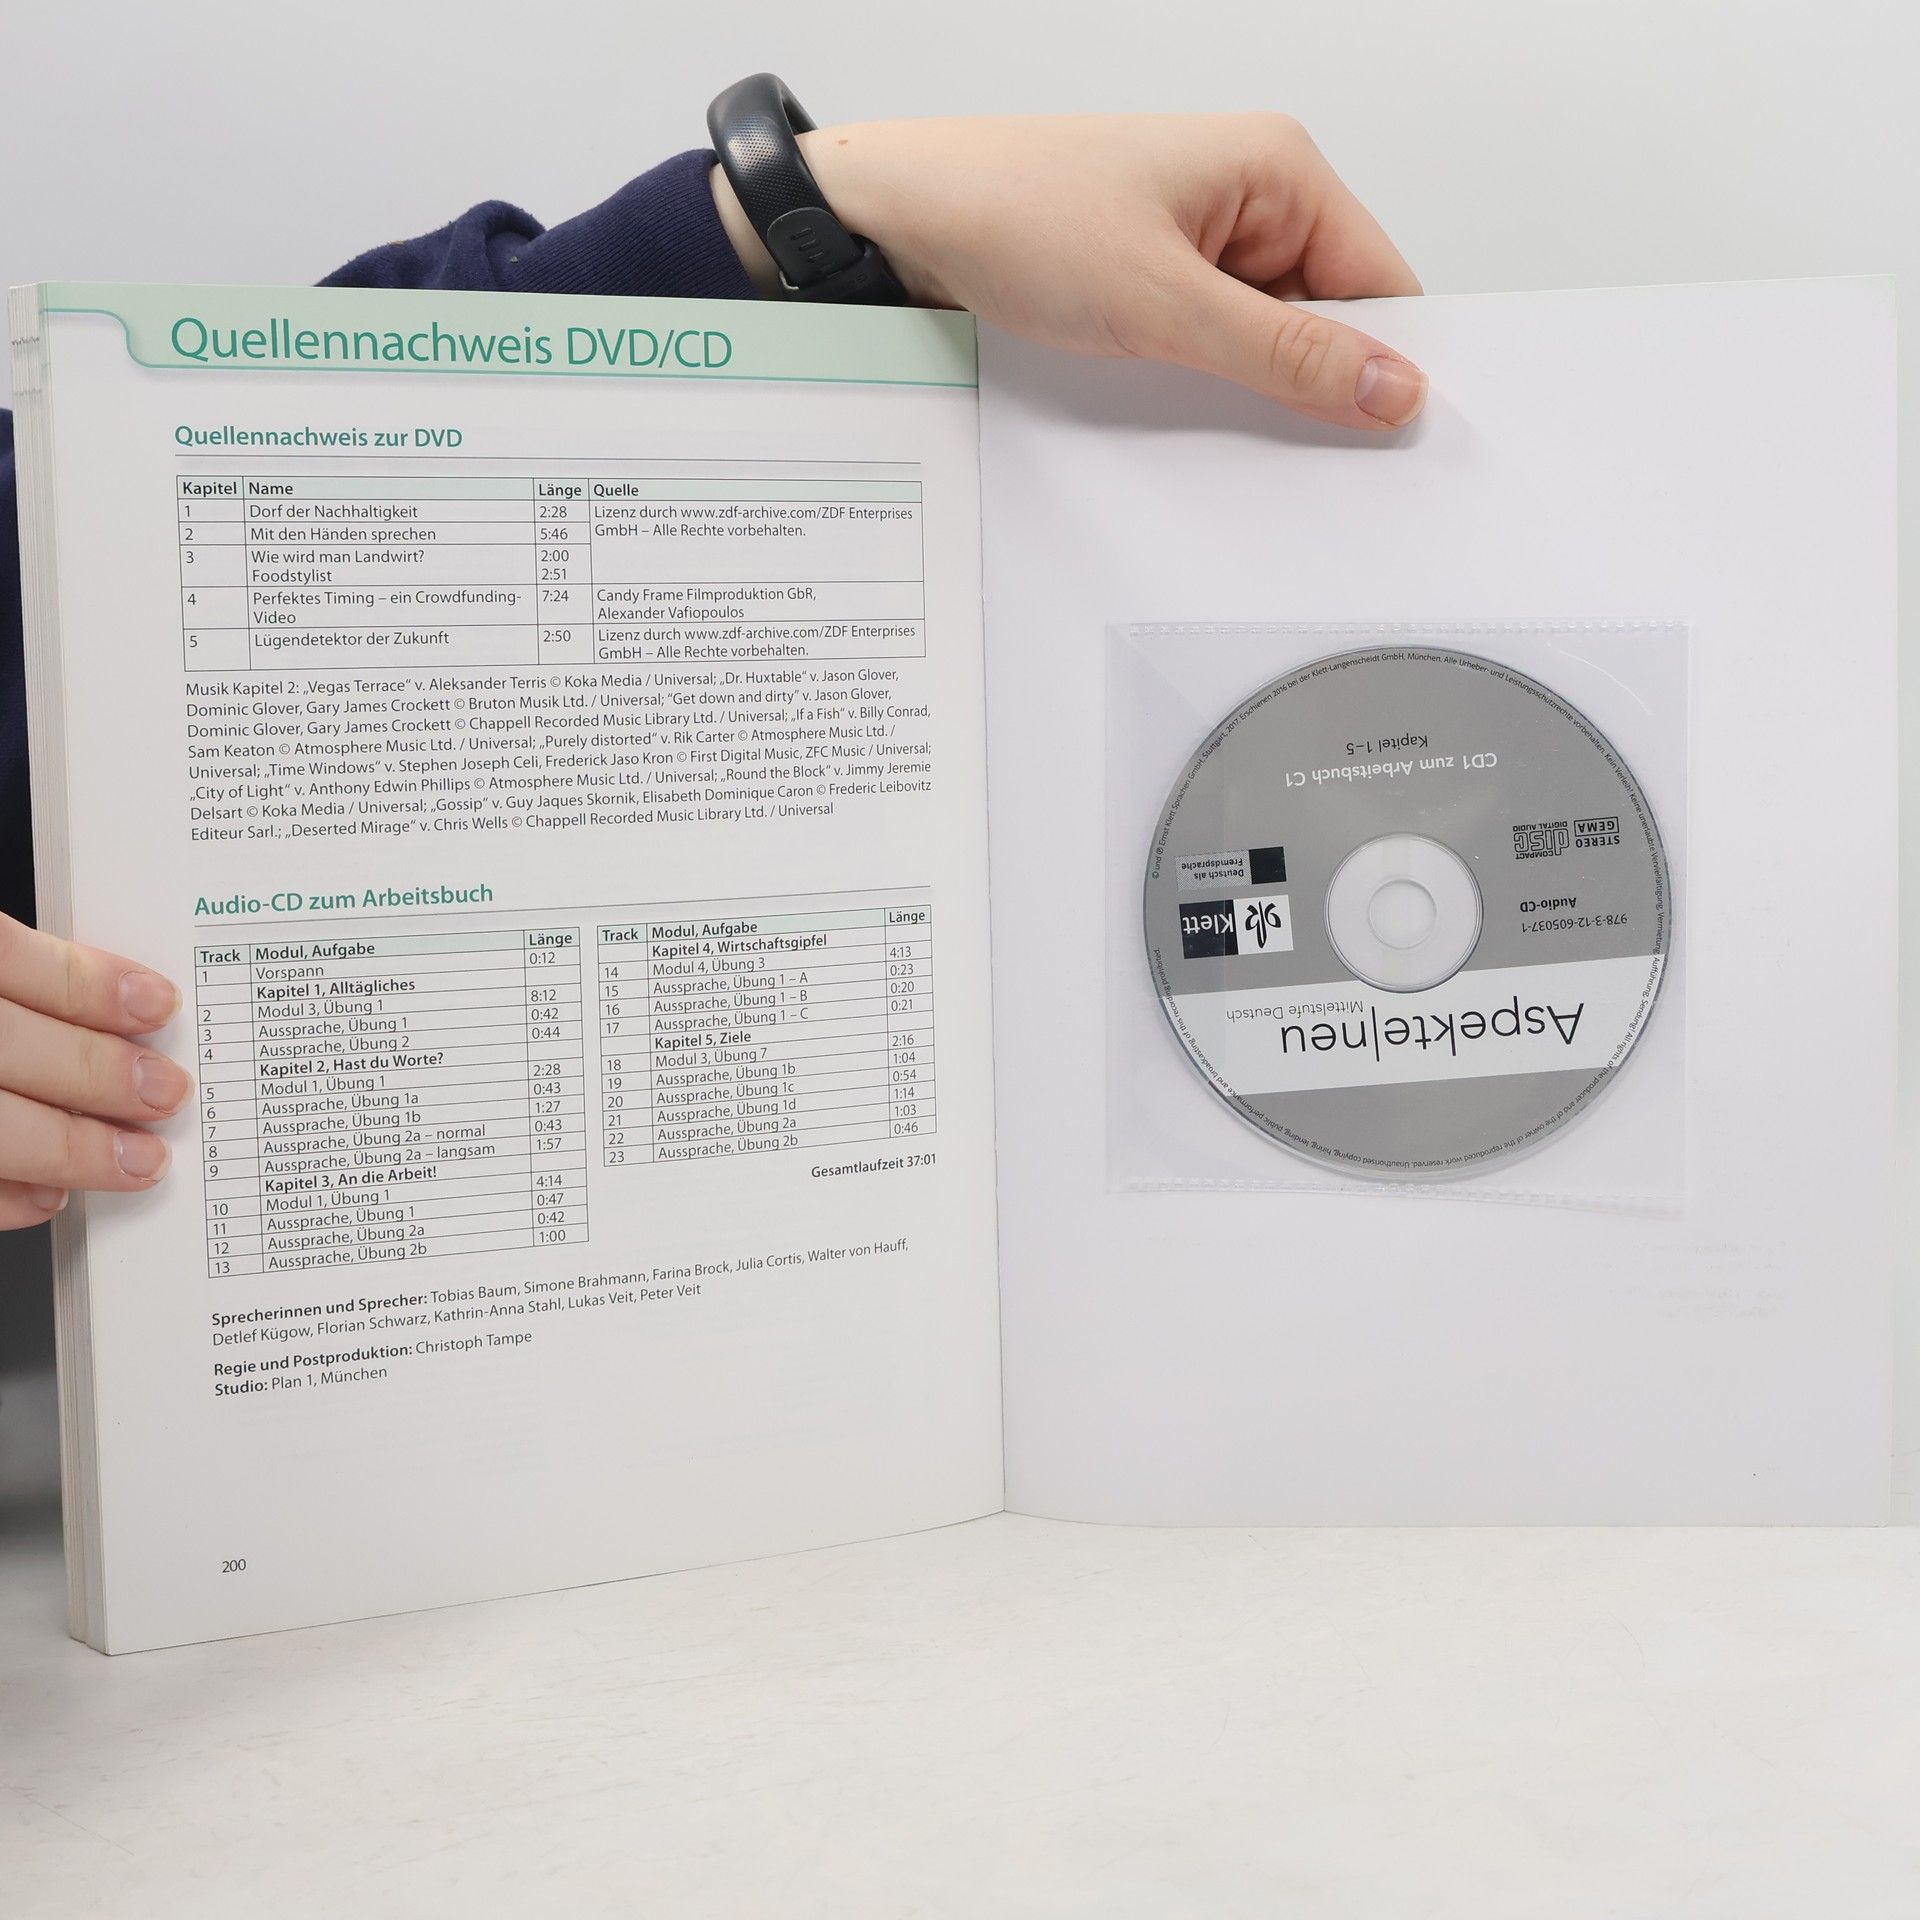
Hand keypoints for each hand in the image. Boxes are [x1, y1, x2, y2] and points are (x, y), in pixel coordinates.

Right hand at [0, 916, 187, 1230]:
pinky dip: (5, 1196)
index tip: (158, 1004)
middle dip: (95, 1072)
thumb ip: (25, 979)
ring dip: (67, 1147)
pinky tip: (50, 1196)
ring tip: (140, 1160)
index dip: (86, 984)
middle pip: (2, 1045)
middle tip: (169, 1092)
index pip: (4, 956)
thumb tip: (120, 1006)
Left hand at [712, 113, 1425, 430]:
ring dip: (1252, 393)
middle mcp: (1248, 199)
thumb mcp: (1162, 302)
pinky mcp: (1156, 282)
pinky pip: (1213, 349)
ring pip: (1267, 343)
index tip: (1395, 442)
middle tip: (1307, 461)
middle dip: (1318, 388)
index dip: (1393, 364)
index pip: (1382, 281)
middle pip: (1329, 318)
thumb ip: (1283, 354)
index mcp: (1276, 169)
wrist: (901, 220)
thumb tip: (1390, 387)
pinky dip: (1206, 388)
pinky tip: (1183, 412)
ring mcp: (1200, 244)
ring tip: (1219, 424)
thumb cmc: (1013, 215)